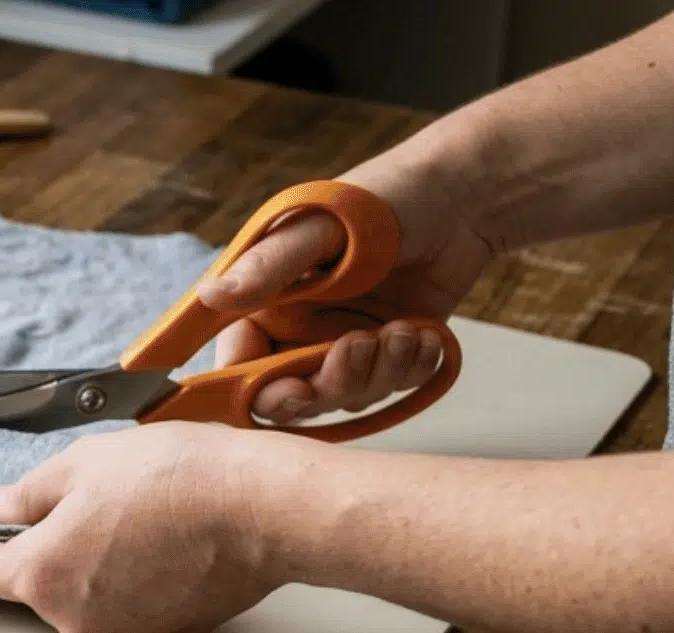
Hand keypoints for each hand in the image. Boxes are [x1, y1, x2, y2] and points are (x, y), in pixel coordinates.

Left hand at [0, 424, 288, 632]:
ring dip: (98, 572)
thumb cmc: (173, 479)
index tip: (8, 525)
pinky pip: (132, 612)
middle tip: (93, 507)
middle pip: (41, 590)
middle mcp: (74, 621)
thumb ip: (28, 493)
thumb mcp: (83, 463)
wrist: (260, 508)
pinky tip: (165, 548)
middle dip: (55, 552)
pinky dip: (139, 587)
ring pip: (88, 603)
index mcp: (41, 576)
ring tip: (138, 524)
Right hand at [194, 163, 495, 423]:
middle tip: (362, 343)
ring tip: (405, 329)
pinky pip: (391, 388)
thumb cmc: (386, 197)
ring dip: (379, 372)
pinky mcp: (387, 351)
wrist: (464, 195)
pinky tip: (425, 333)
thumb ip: (269, 267)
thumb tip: (209, 295)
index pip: (239, 365)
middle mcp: (298, 329)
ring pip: (345, 397)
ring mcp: (343, 343)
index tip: (291, 388)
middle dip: (330, 384)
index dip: (256, 388)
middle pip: (292, 395)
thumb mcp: (321, 228)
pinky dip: (411, 367)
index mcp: (266, 301)